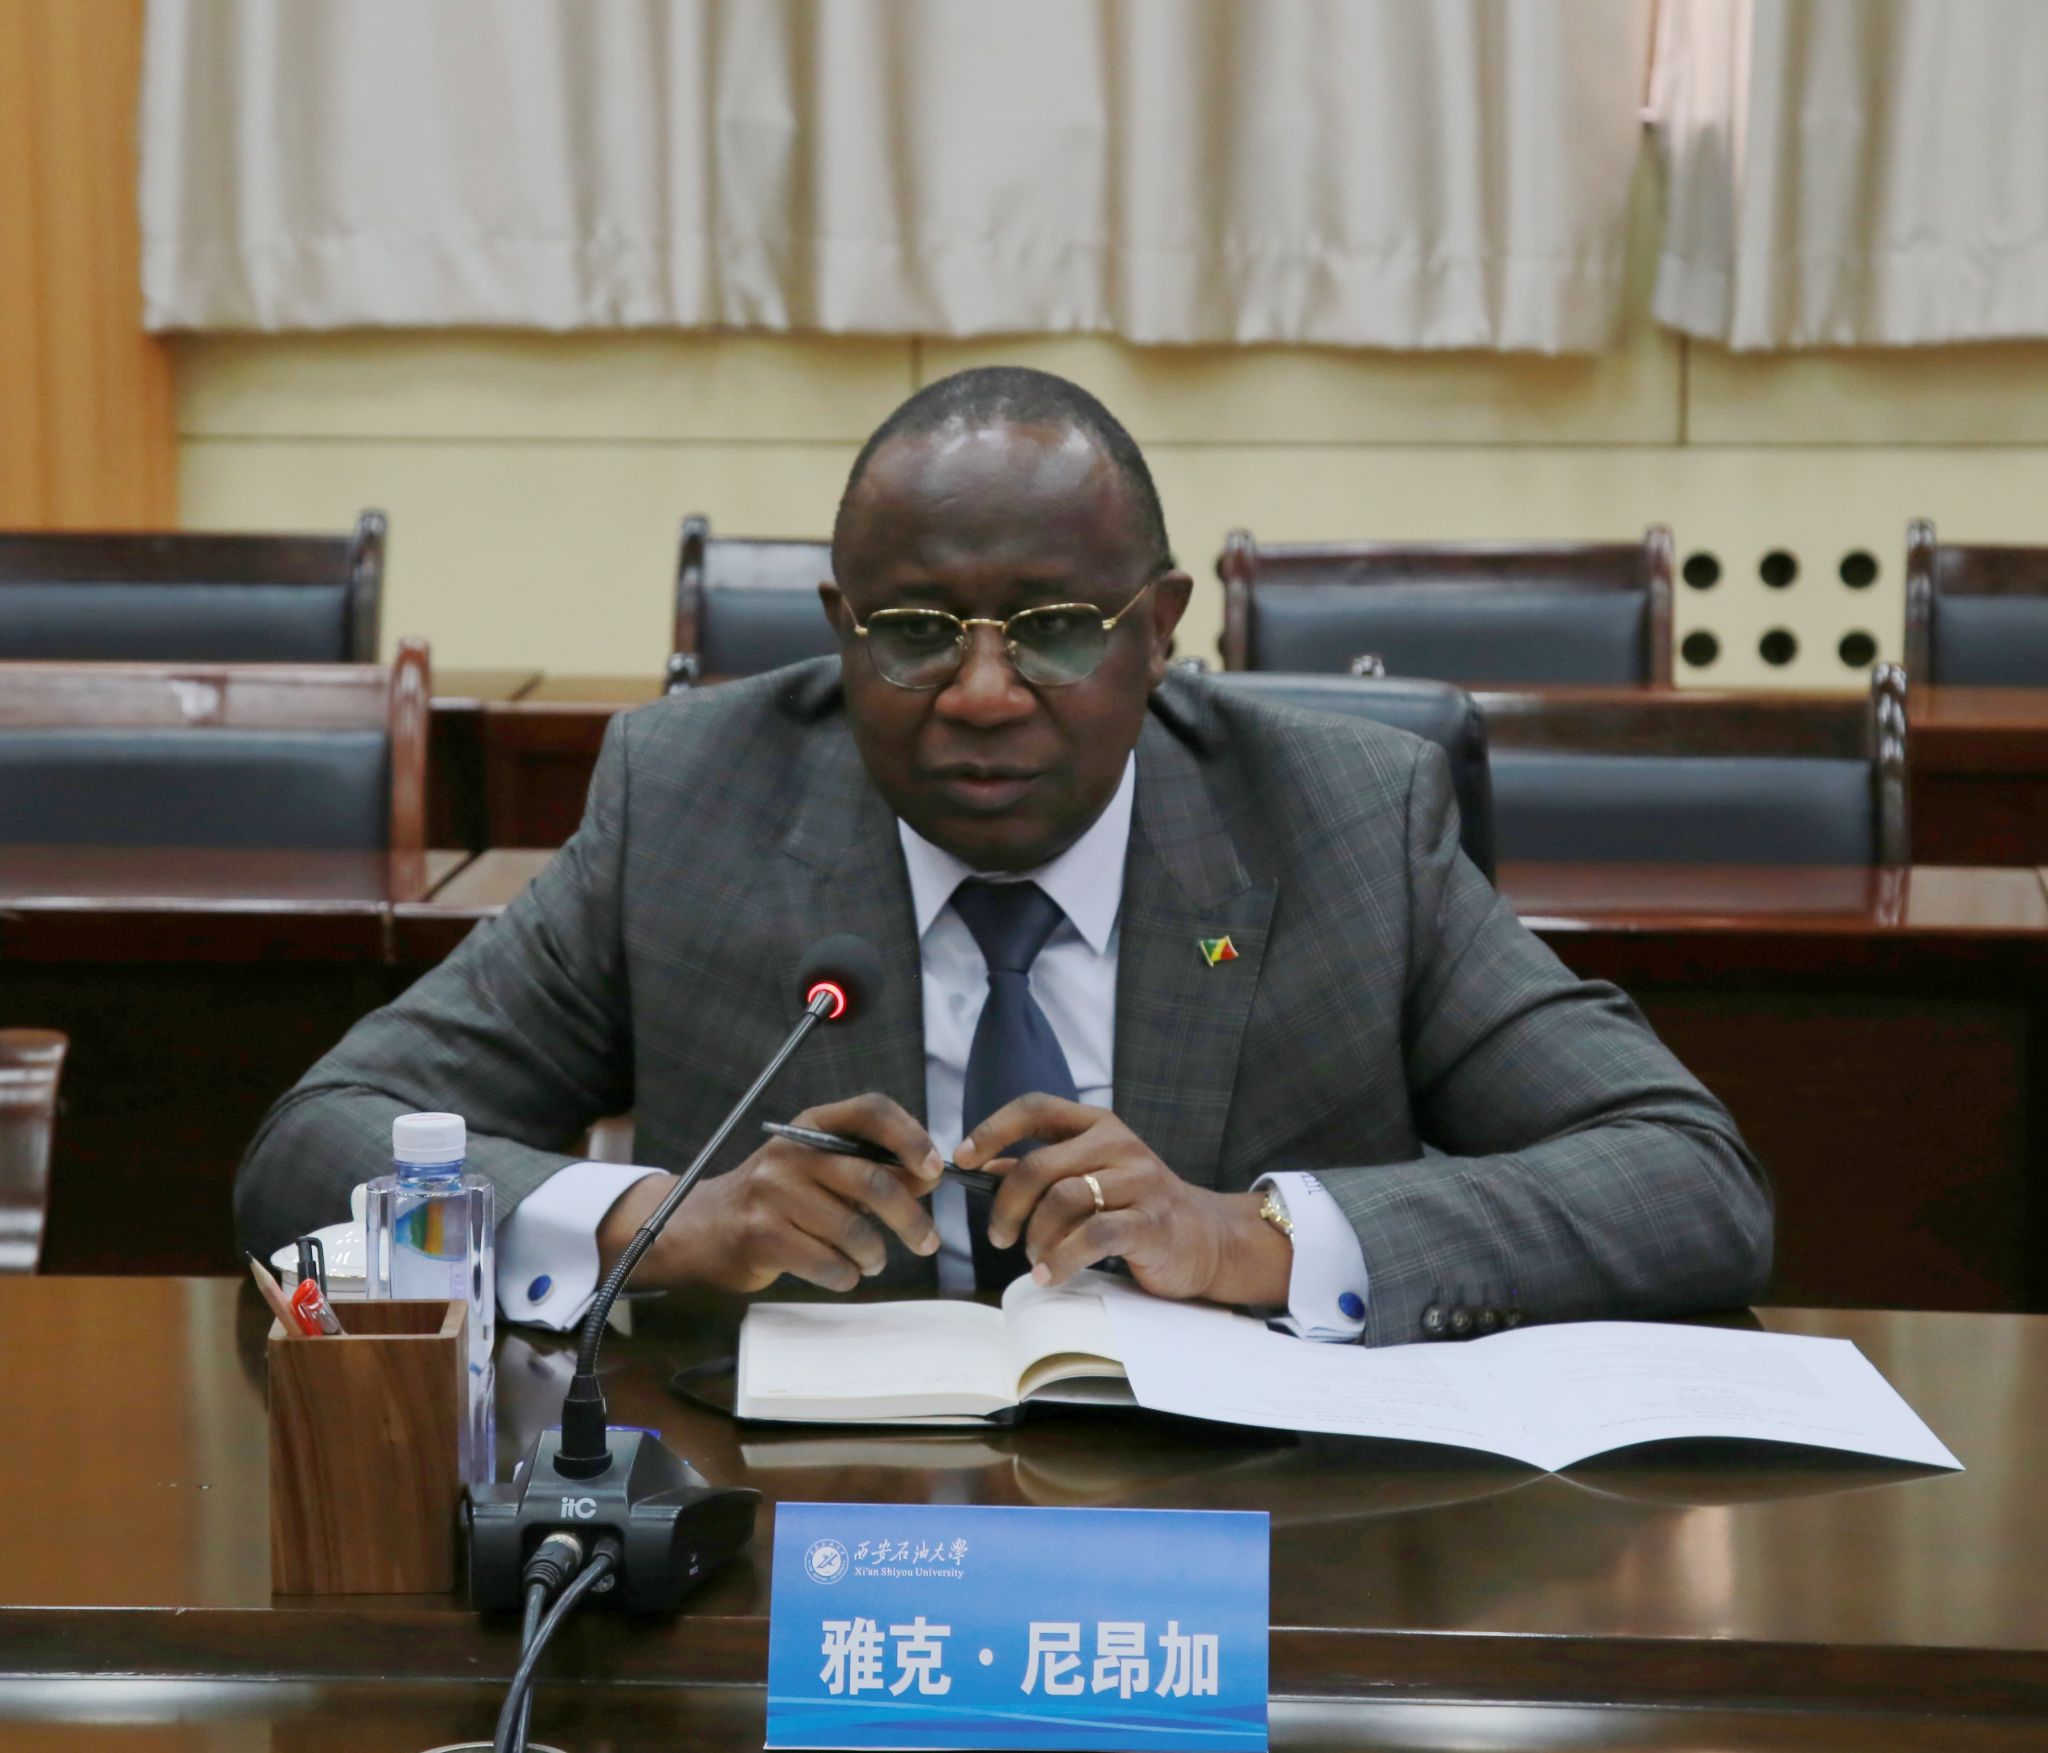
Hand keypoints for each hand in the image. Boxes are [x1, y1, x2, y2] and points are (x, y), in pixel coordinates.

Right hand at [596, 1093, 942, 1293]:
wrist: (705, 1228)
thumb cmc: (778, 1198)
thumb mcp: (821, 1170)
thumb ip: (872, 1167)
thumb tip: (928, 1176)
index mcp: (812, 1125)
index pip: (871, 1110)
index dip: (911, 1136)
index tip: (933, 1170)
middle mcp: (792, 1151)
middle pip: (872, 1180)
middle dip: (910, 1219)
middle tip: (928, 1242)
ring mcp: (772, 1192)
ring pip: (854, 1230)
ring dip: (874, 1254)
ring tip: (872, 1259)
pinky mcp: (761, 1234)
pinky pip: (828, 1263)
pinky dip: (846, 1275)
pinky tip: (841, 1272)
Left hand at [953, 1094, 1290, 1305]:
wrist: (1205, 1238)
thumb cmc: (1135, 1207)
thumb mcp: (1090, 1175)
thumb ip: (1042, 1169)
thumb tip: (981, 1167)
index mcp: (1097, 1125)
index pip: (1035, 1108)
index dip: (993, 1130)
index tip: (963, 1158)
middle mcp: (1118, 1144)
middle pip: (1039, 1165)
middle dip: (1007, 1205)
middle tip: (998, 1237)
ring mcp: (1139, 1180)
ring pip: (1063, 1199)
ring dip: (1035, 1236)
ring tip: (1034, 1259)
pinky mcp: (1152, 1222)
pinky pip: (1094, 1235)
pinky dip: (1062, 1258)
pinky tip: (1049, 1274)